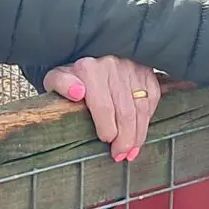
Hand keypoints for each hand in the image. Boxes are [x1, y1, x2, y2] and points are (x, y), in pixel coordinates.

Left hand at [44, 54, 161, 161]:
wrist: (90, 53)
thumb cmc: (72, 76)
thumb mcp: (56, 79)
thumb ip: (60, 85)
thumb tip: (77, 93)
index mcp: (89, 69)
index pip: (103, 106)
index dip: (107, 129)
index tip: (106, 142)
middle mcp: (113, 66)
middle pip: (125, 112)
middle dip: (125, 139)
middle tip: (120, 155)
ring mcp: (132, 68)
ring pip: (141, 109)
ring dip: (138, 134)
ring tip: (131, 151)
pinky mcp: (147, 73)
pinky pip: (152, 100)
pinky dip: (147, 119)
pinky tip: (140, 132)